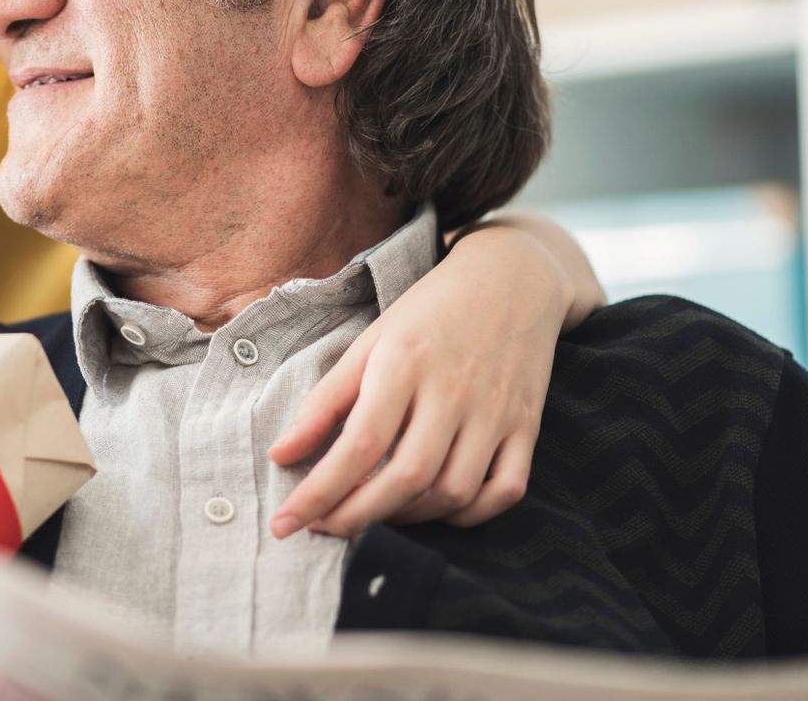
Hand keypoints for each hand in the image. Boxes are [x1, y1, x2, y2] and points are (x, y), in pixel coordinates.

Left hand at [267, 218, 596, 537]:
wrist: (511, 279)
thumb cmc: (427, 314)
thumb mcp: (368, 344)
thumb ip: (324, 402)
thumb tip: (280, 457)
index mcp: (405, 363)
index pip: (359, 445)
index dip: (320, 492)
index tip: (286, 523)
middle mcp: (454, 390)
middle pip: (406, 477)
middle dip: (355, 517)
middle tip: (322, 529)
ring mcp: (496, 411)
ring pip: (453, 491)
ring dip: (406, 517)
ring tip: (371, 511)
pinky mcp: (527, 426)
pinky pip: (504, 492)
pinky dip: (468, 514)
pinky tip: (434, 507)